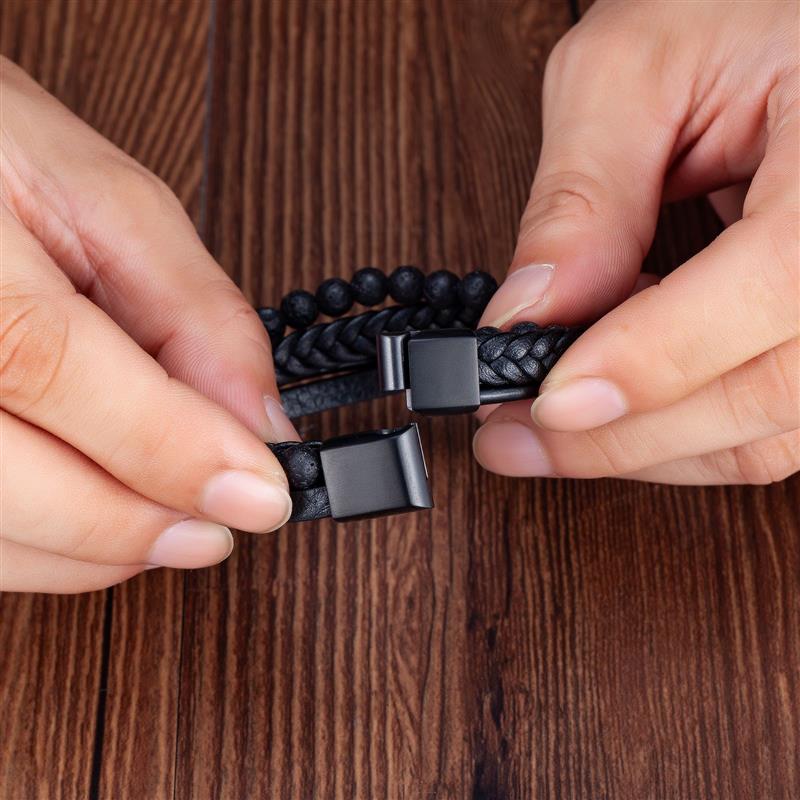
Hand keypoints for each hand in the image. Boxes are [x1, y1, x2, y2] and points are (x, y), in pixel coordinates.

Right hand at [1, 59, 297, 592]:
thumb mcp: (111, 204)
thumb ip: (196, 314)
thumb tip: (260, 424)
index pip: (50, 366)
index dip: (168, 446)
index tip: (261, 494)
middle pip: (4, 478)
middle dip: (135, 525)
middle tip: (219, 526)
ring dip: (98, 549)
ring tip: (168, 521)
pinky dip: (50, 547)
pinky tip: (101, 515)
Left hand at [474, 0, 798, 484]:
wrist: (791, 28)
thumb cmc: (743, 11)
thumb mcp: (639, 69)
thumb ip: (583, 197)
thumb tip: (524, 312)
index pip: (770, 286)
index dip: (652, 360)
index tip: (549, 399)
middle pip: (768, 393)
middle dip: (622, 435)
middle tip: (512, 436)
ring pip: (768, 430)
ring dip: (643, 446)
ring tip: (545, 433)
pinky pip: (767, 417)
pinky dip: (678, 427)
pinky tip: (611, 408)